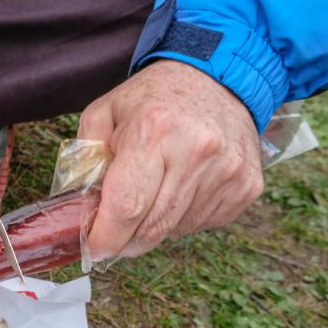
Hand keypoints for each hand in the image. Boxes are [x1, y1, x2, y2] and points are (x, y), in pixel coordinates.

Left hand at [78, 60, 264, 258]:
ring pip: (177, 230)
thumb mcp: (105, 113)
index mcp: (155, 131)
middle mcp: (196, 152)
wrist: (218, 79)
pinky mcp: (247, 186)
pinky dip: (184, 219)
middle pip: (151, 227)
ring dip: (155, 225)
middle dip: (126, 240)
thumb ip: (85, 158)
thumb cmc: (154, 99)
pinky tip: (181, 189)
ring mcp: (227, 171)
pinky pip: (204, 224)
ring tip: (152, 193)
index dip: (106, 236)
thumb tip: (81, 209)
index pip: (127, 205)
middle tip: (113, 234)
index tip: (94, 248)